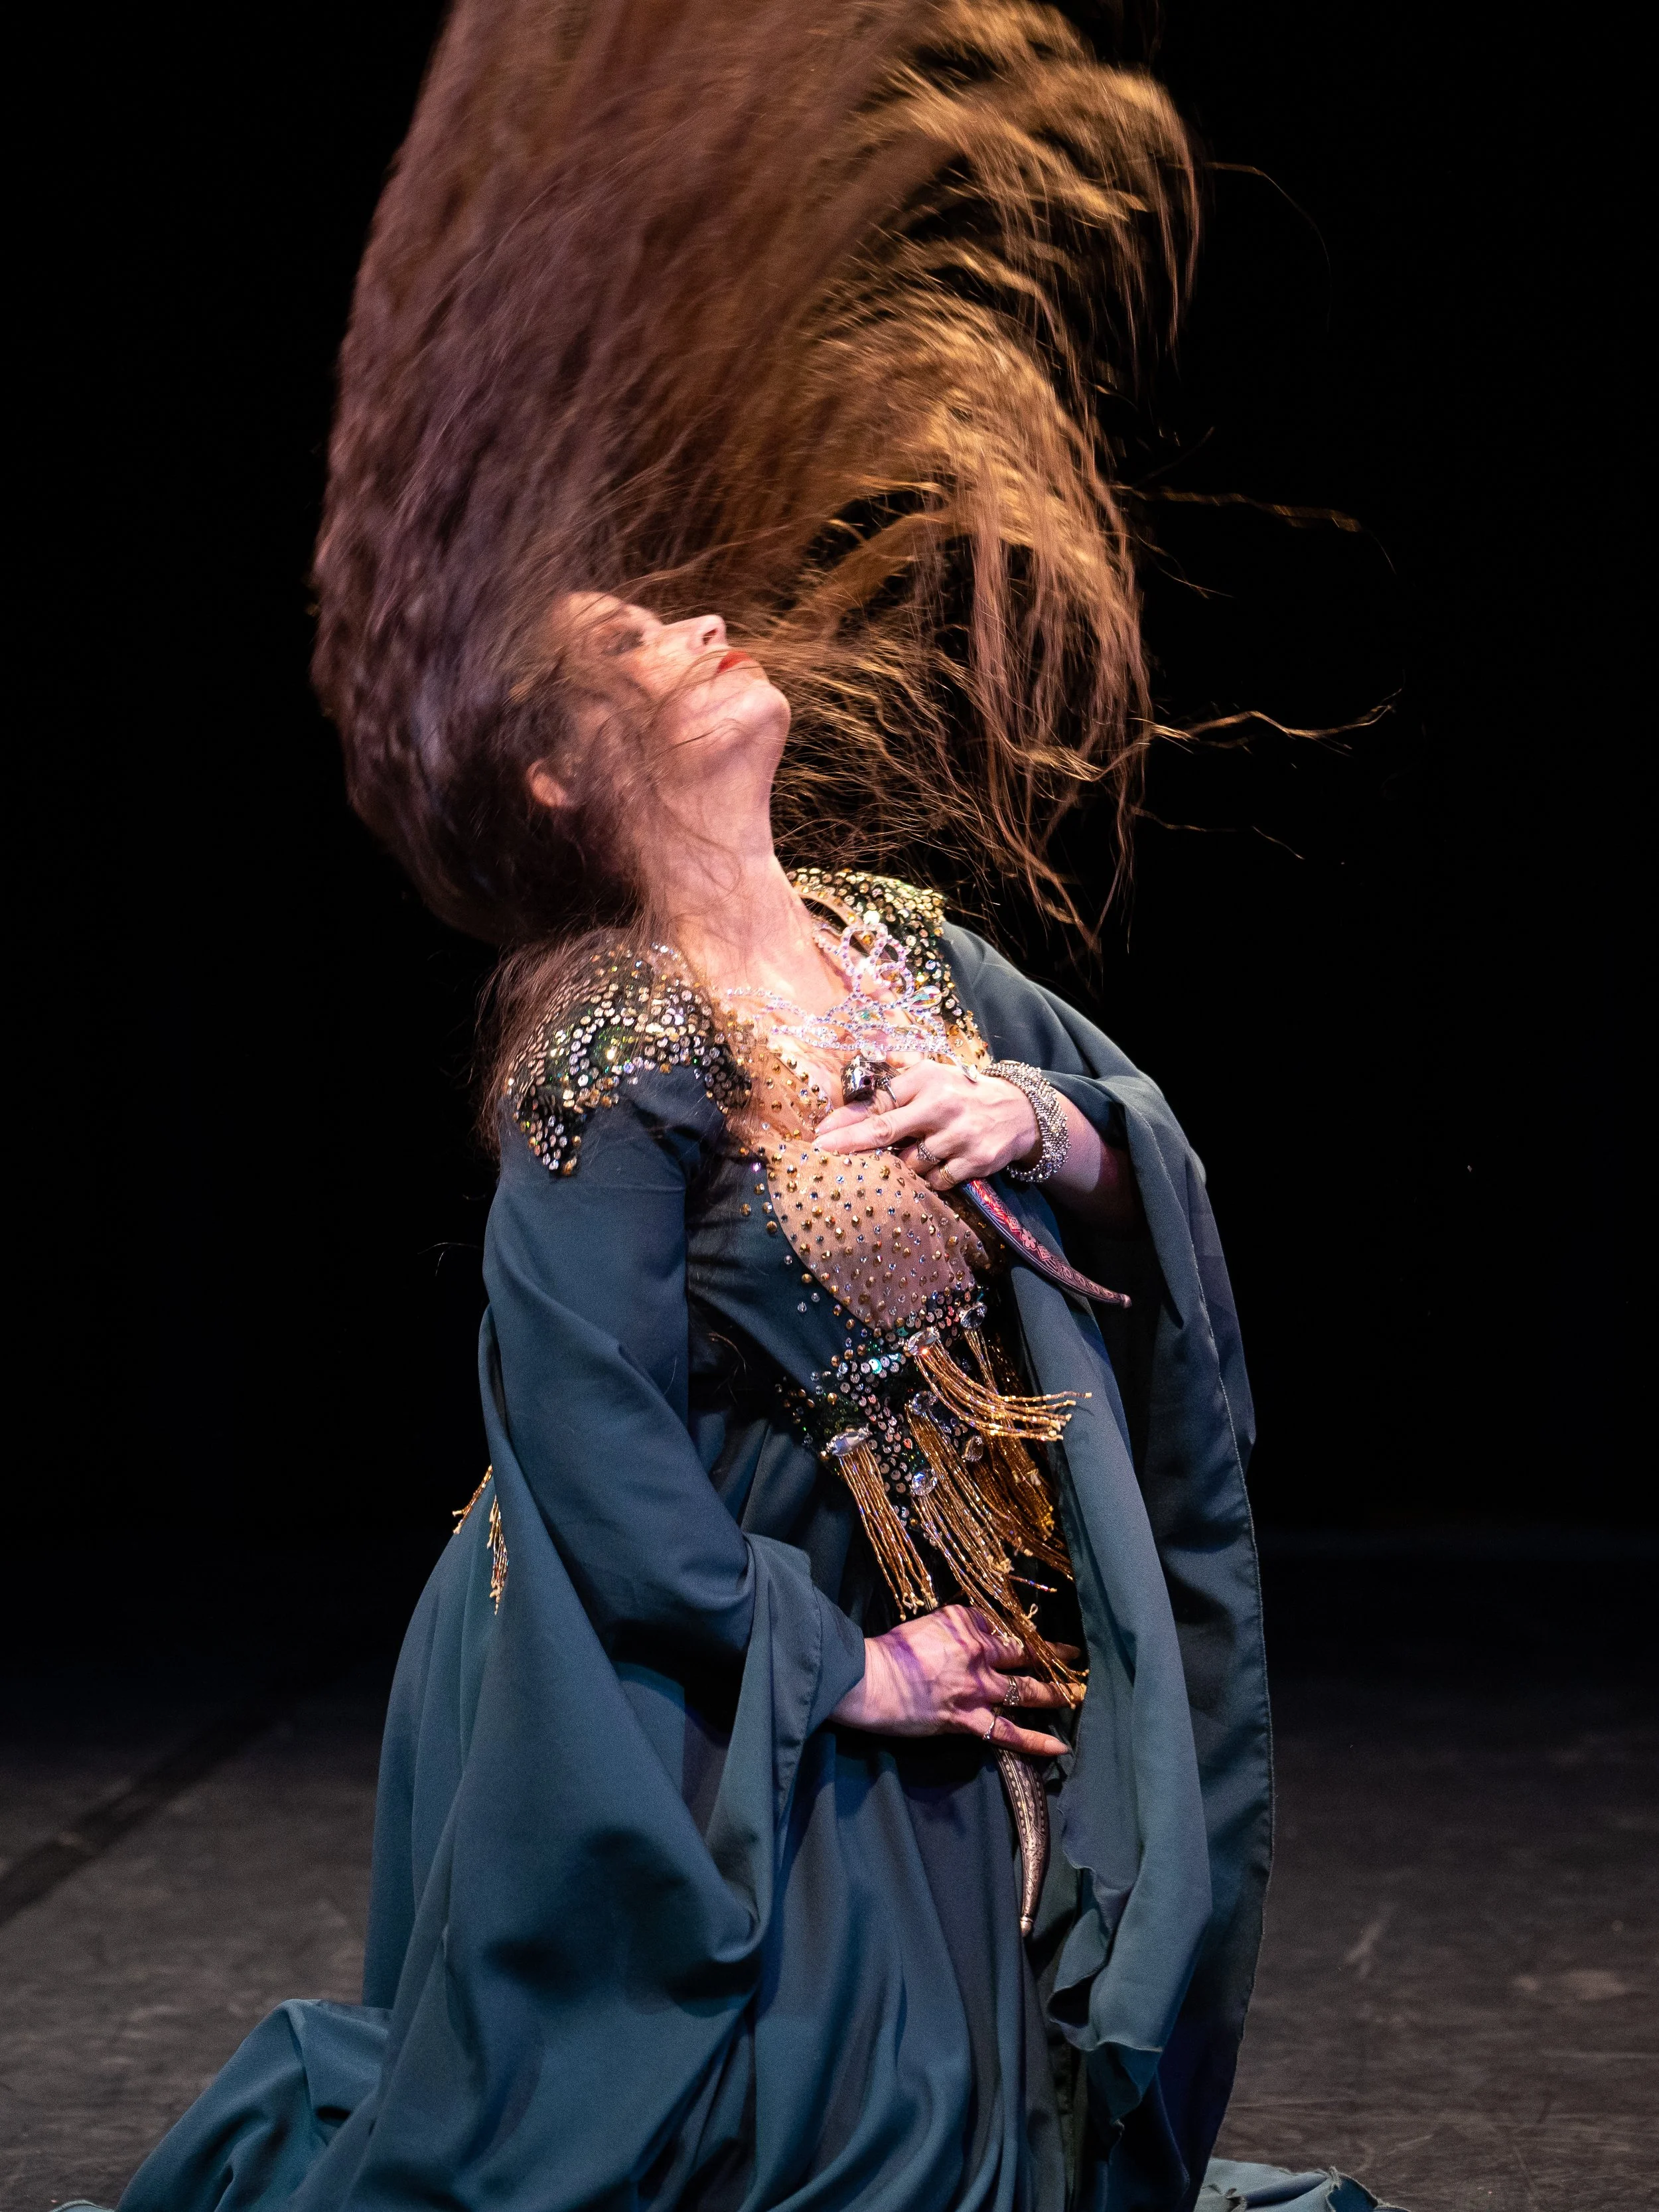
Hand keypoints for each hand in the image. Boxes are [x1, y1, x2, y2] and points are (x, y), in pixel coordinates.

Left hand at [815, 1057, 1038, 1191]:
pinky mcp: (975, 1161)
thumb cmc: (963, 1092)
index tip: (821, 1134)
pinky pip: (936, 1180)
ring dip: (903, 1164)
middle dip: (849, 1143)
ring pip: (910, 1163)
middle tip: (822, 1153)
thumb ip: (898, 1073)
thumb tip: (862, 1071)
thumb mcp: (934, 1072)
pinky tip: (938, 1165)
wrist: (1019, 1111)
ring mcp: (958, 1135)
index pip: (878, 1102)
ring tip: (918, 1152)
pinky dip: (931, 1178)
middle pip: (884, 1131)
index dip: (846, 1120)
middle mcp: (940, 1105)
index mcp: (926, 1080)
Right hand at [830, 1604, 1077, 1758]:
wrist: (867, 1678)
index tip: (1027, 1639)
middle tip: (1073, 1657)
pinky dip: (1036, 1742)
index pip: (1000, 1625)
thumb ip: (953, 1628)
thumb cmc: (888, 1651)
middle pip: (1024, 1652)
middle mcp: (978, 1652)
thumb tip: (972, 1634)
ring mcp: (976, 1688)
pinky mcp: (967, 1719)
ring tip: (1075, 1695)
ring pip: (1026, 1690)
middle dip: (1052, 1655)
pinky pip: (1009, 1733)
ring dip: (1054, 1694)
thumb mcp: (924, 1624)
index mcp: (965, 1623)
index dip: (1014, 1632)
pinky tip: (1059, 1748)